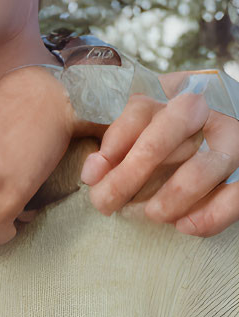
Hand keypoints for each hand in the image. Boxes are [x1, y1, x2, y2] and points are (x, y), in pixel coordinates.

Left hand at [82, 90, 238, 234]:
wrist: (220, 120)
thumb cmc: (171, 124)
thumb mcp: (145, 119)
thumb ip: (118, 139)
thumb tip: (92, 173)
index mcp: (171, 91)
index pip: (138, 110)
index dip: (113, 142)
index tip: (91, 174)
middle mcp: (203, 109)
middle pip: (161, 138)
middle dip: (129, 174)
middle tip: (104, 202)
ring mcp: (230, 138)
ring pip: (202, 168)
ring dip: (172, 196)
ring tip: (152, 214)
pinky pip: (235, 195)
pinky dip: (211, 216)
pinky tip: (185, 226)